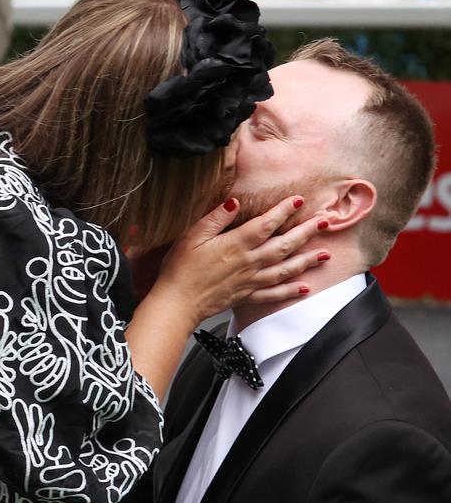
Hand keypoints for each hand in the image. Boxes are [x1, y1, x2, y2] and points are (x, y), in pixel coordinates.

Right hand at [146, 195, 328, 323]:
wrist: (176, 303)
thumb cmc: (180, 268)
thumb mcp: (193, 235)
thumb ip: (216, 218)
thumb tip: (235, 202)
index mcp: (236, 244)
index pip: (266, 224)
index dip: (284, 211)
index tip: (299, 200)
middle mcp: (248, 263)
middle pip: (284, 246)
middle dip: (306, 233)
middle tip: (324, 223)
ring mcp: (249, 281)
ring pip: (285, 269)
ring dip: (307, 261)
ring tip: (325, 254)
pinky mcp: (246, 296)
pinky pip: (273, 294)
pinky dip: (290, 291)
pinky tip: (304, 288)